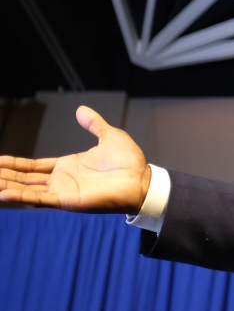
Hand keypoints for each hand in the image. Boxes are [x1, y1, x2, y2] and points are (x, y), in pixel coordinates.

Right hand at [0, 105, 150, 213]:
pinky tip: (3, 194)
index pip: (33, 166)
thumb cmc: (129, 161)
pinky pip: (39, 199)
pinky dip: (20, 197)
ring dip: (6, 185)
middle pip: (24, 178)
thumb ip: (93, 124)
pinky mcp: (66, 200)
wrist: (142, 179)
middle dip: (4, 175)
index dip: (14, 164)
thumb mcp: (108, 136)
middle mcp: (61, 180)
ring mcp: (62, 191)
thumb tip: (81, 110)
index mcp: (67, 166)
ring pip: (26, 188)